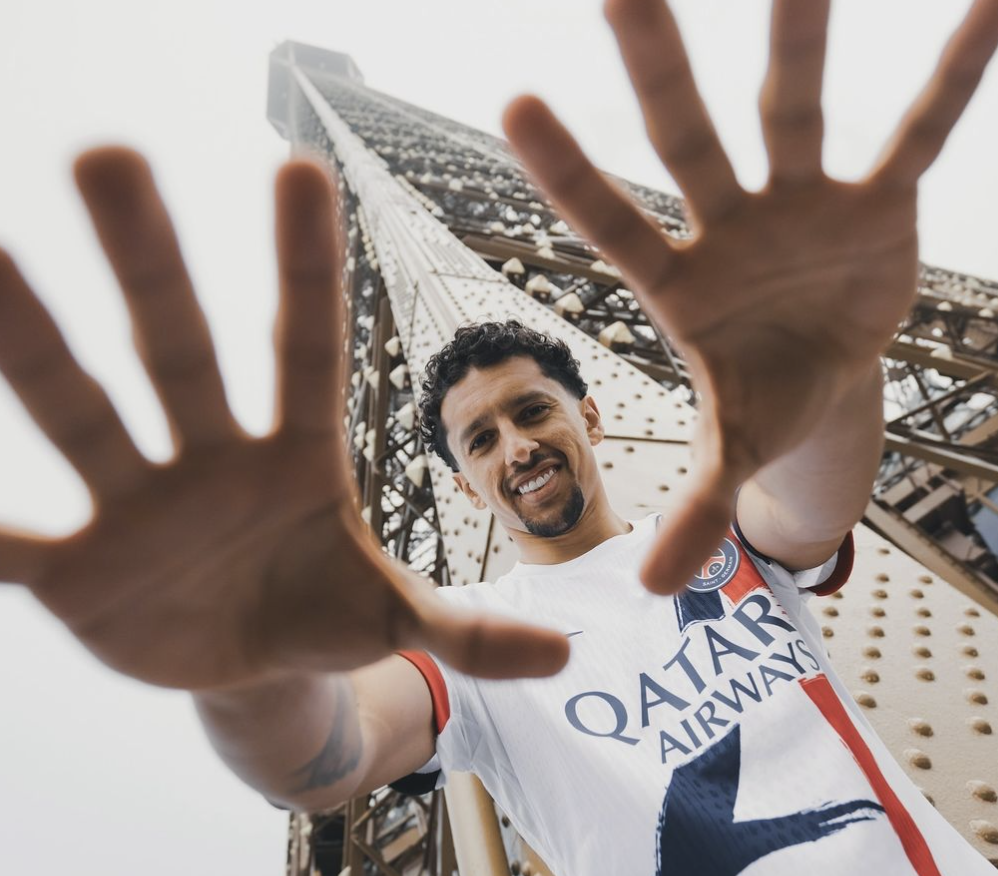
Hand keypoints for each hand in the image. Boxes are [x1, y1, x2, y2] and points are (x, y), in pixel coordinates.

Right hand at [0, 148, 567, 689]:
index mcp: (297, 456)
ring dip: (32, 345)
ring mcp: (138, 506)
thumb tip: (567, 653)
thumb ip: (470, 632)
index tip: (301, 166)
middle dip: (149, 261)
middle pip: (180, 350)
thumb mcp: (396, 617)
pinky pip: (16, 542)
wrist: (253, 665)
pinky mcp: (80, 571)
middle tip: (109, 153)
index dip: (305, 267)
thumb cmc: (325, 610)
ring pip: (84, 412)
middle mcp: (211, 458)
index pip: (304, 346)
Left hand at [502, 0, 997, 592]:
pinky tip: (986, 7)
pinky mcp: (878, 204)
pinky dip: (950, 83)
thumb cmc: (762, 399)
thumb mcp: (732, 453)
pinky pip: (917, 136)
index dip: (568, 174)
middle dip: (656, 66)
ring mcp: (801, 206)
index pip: (610, 224)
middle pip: (685, 140)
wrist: (825, 367)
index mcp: (677, 286)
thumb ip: (696, 508)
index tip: (514, 104)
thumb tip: (655, 591)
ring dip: (799, 36)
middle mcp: (728, 226)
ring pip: (793, 110)